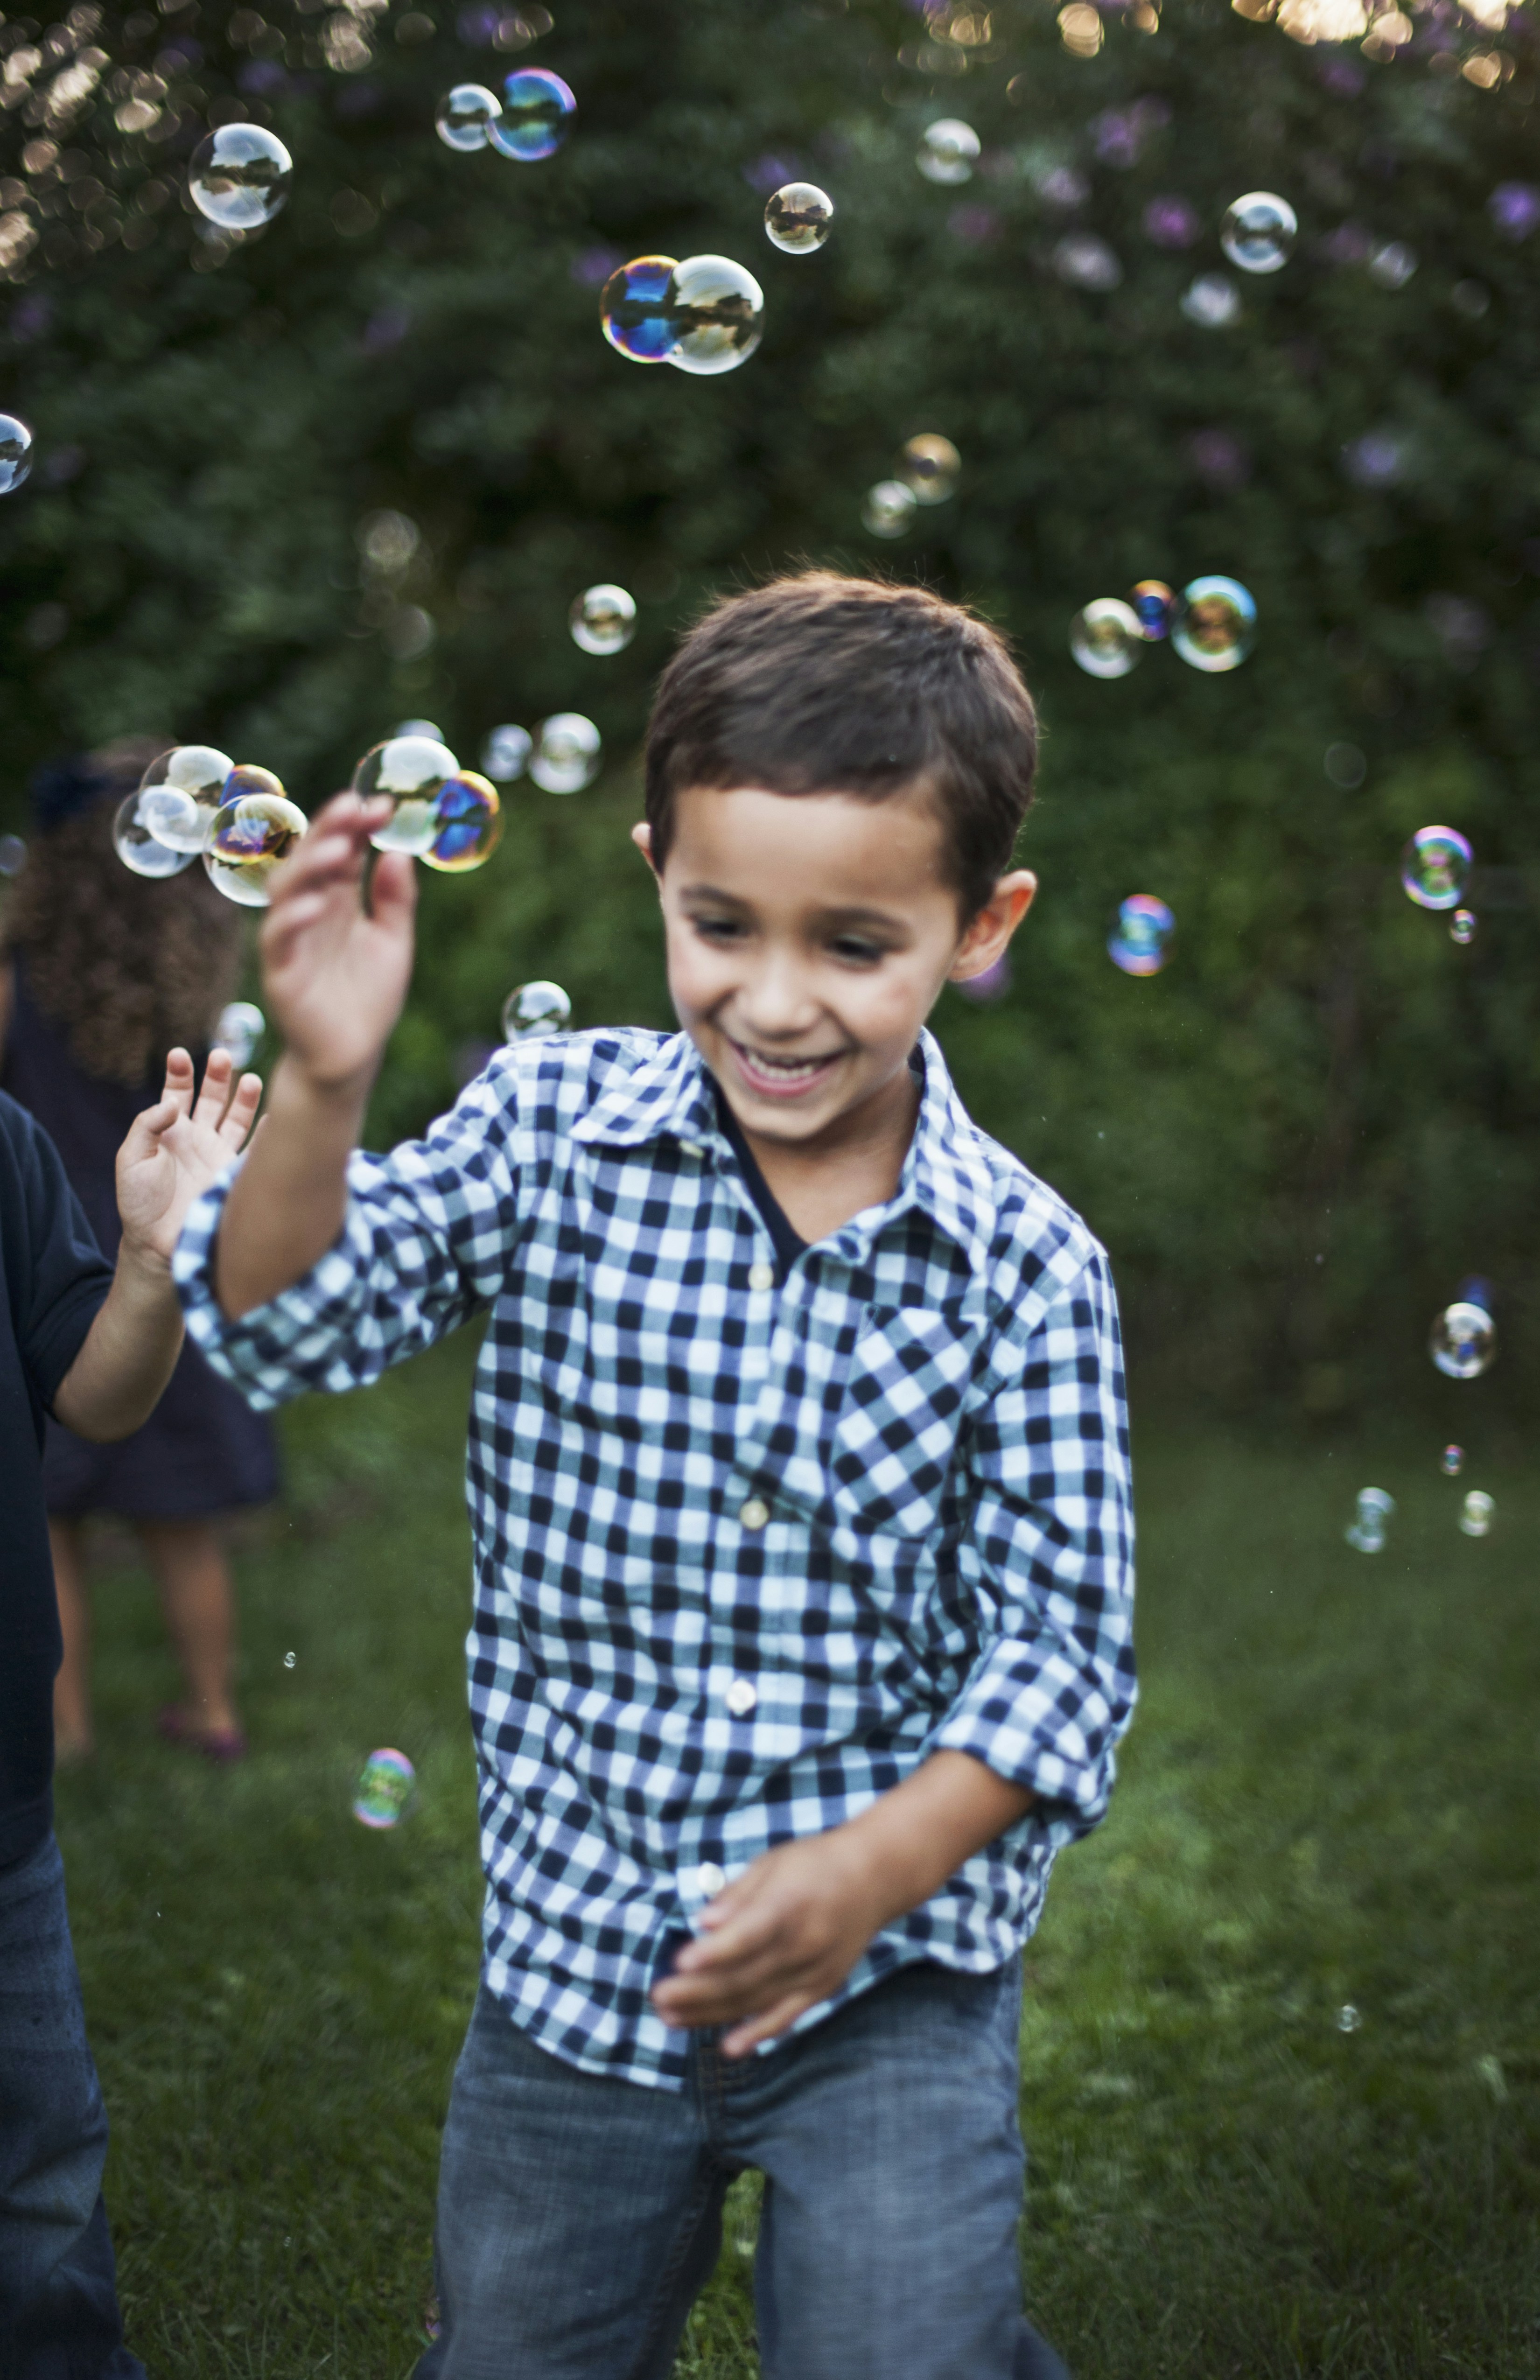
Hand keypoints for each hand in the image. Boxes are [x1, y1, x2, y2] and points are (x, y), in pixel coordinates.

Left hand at [116, 1047, 262, 1271]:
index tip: (179, 1055)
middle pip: (212, 1098)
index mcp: (169, 1131)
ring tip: (250, 1079)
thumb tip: (173, 1102)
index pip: (177, 1092)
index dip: (180, 1072)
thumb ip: (147, 1126)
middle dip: (217, 1075)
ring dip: (244, 1097)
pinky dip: (268, 1133)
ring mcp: (218, 1155)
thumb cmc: (139, 1203)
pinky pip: (255, 1150)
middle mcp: (197, 1138)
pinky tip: (276, 1117)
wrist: (159, 1243)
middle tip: (222, 1055)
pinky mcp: (234, 1174)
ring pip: (236, 1118)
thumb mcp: (131, 1159)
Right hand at [261, 793, 415, 1092]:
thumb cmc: (368, 997)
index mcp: (338, 900)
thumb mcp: (394, 943)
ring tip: (338, 847)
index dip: (355, 825)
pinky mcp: (281, 973)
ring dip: (309, 866)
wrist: (351, 1056)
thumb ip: (396, 900)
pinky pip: (279, 940)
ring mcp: (292, 940)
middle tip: (353, 808)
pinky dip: (294, 920)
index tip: (381, 804)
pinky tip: (315, 905)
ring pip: (286, 891)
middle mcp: (310, 912)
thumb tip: (398, 851)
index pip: (341, 850)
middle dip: (329, 829)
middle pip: (309, 859)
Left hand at [651, 1829, 888, 2058]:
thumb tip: (702, 1922)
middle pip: (745, 1975)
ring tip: (671, 2019)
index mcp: (790, 1904)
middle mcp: (804, 1944)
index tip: (680, 1962)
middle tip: (658, 1997)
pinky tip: (729, 2047)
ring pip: (757, 2001)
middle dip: (697, 1991)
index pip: (748, 1935)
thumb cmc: (815, 1863)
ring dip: (712, 2014)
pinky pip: (786, 2017)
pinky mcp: (822, 1988)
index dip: (715, 1952)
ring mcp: (815, 1972)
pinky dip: (758, 2033)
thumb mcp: (773, 1863)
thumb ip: (736, 1895)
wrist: (875, 1877)